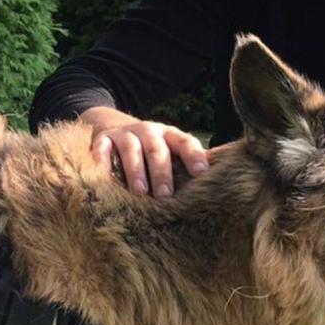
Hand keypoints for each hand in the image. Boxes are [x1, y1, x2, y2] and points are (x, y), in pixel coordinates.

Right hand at [81, 106, 209, 196]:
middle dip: (162, 172)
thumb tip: (221, 180)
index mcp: (170, 136)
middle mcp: (149, 131)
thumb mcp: (171, 153)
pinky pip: (102, 150)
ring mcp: (125, 134)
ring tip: (140, 192)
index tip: (201, 173)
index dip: (194, 156)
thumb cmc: (152, 152)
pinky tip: (106, 180)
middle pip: (157, 149)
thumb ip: (189, 165)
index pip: (186, 142)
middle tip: (166, 196)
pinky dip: (103, 163)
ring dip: (136, 171)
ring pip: (131, 149)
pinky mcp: (103, 139)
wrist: (114, 129)